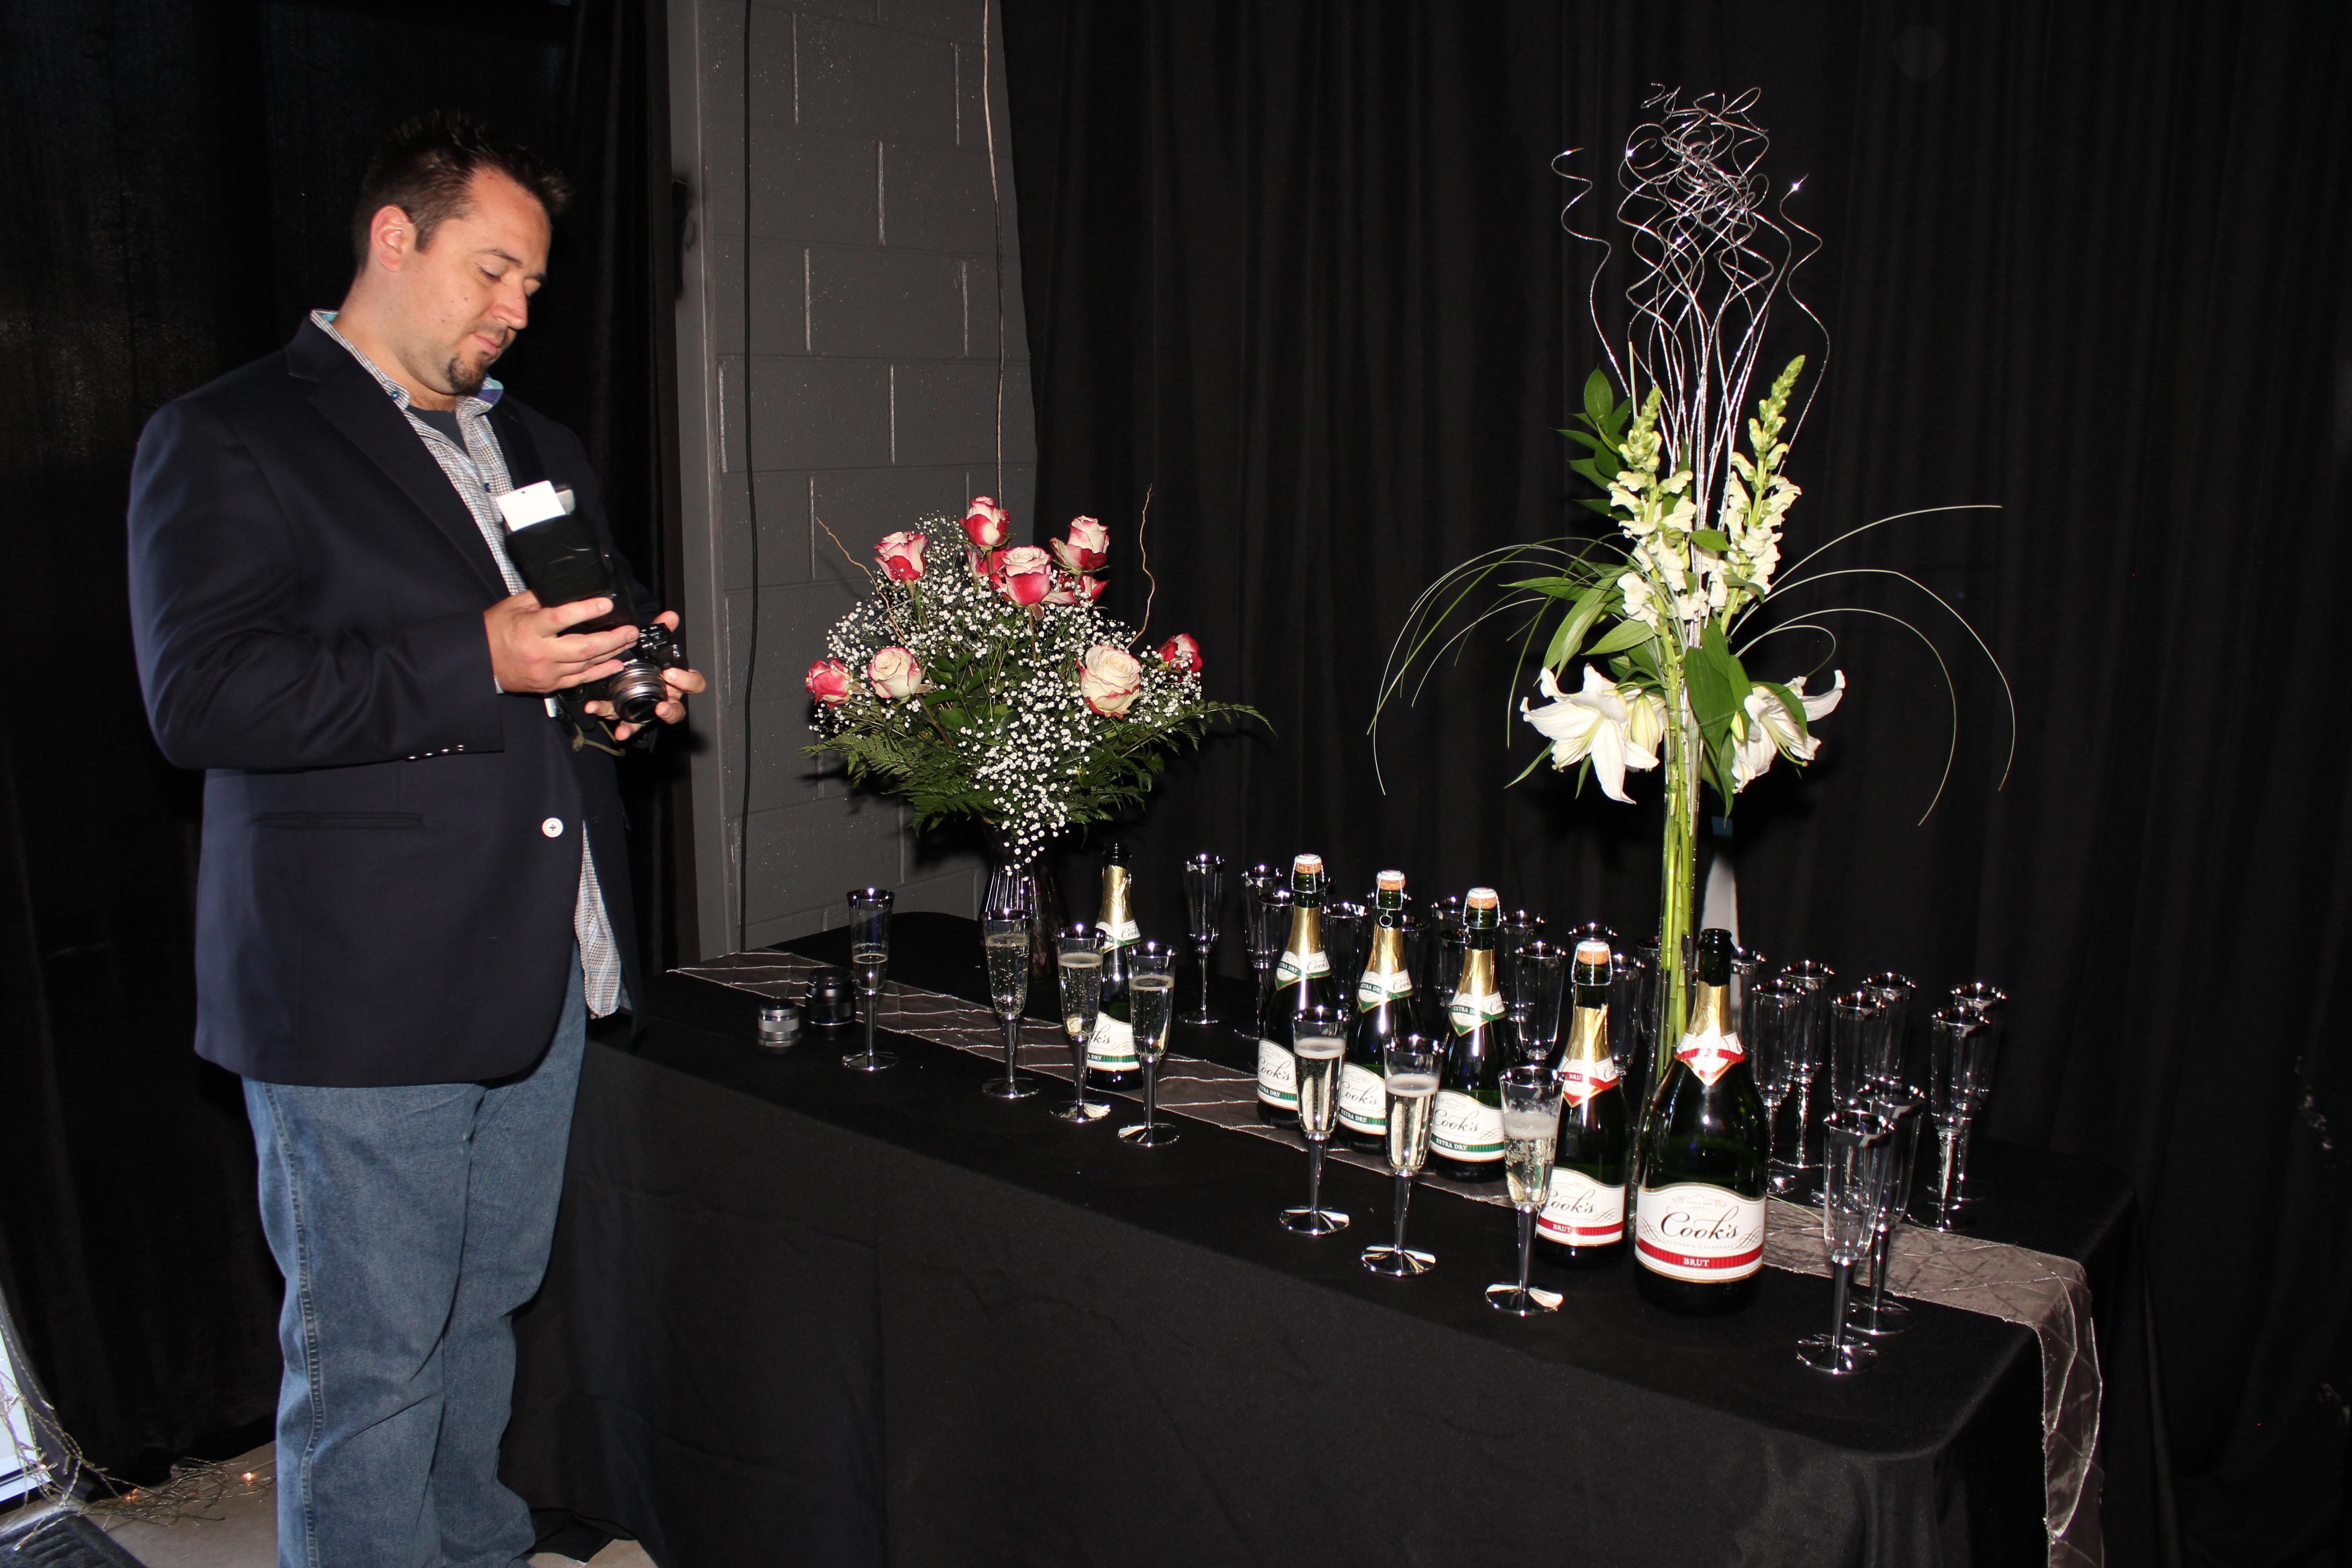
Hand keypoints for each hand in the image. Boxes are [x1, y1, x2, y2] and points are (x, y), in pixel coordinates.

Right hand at [484, 591, 638, 693]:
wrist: (480, 662)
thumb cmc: (495, 630)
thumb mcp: (513, 607)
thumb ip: (541, 599)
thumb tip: (568, 590)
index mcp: (529, 629)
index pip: (562, 619)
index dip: (586, 610)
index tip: (607, 603)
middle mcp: (540, 653)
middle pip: (584, 648)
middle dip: (612, 639)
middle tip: (631, 630)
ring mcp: (546, 672)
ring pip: (586, 665)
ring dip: (611, 653)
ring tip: (627, 642)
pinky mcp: (549, 685)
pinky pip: (580, 680)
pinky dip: (600, 672)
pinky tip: (616, 664)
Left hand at [582, 612, 706, 741]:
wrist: (634, 671)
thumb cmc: (651, 661)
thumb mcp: (655, 646)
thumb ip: (663, 632)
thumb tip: (670, 615)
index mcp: (678, 680)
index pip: (695, 683)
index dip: (686, 681)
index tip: (671, 674)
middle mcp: (668, 697)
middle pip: (677, 709)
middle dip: (670, 710)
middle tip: (661, 706)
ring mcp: (652, 708)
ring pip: (649, 721)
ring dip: (639, 724)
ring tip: (626, 724)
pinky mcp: (634, 716)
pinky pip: (629, 722)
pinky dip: (619, 724)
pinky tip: (607, 722)